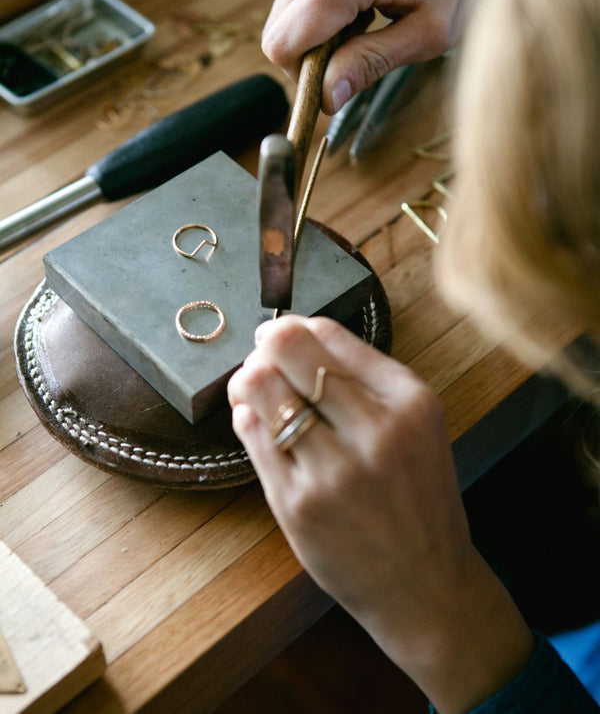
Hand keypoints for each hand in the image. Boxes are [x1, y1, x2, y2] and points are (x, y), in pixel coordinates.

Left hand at [228, 315, 533, 713]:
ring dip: (249, 380)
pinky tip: (255, 421)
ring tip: (254, 388)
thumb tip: (295, 334)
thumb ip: (365, 380)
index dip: (294, 327)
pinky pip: (252, 436)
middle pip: (290, 350)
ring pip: (261, 388)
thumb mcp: (417, 426)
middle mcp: (376, 430)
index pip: (330, 334)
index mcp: (410, 401)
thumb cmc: (416, 498)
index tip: (281, 334)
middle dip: (266, 345)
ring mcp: (334, 470)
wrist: (424, 584)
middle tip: (262, 355)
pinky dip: (246, 418)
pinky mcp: (298, 504)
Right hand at [262, 0, 483, 113]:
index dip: (302, 76)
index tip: (331, 83)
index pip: (282, 45)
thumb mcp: (430, 31)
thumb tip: (327, 96)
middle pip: (279, 25)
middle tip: (359, 39)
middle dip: (311, 46)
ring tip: (366, 3)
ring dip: (316, 14)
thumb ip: (372, 63)